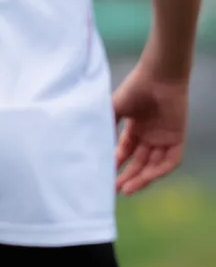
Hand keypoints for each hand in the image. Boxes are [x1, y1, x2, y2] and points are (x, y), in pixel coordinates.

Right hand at [112, 56, 188, 194]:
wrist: (158, 77)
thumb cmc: (135, 88)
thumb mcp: (113, 109)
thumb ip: (105, 125)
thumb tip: (89, 144)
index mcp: (136, 128)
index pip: (125, 152)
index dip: (116, 164)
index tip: (104, 176)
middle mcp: (150, 135)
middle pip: (139, 162)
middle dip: (128, 176)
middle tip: (115, 189)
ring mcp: (164, 137)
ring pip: (153, 164)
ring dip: (142, 178)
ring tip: (128, 188)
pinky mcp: (177, 137)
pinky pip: (170, 160)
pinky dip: (159, 170)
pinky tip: (147, 178)